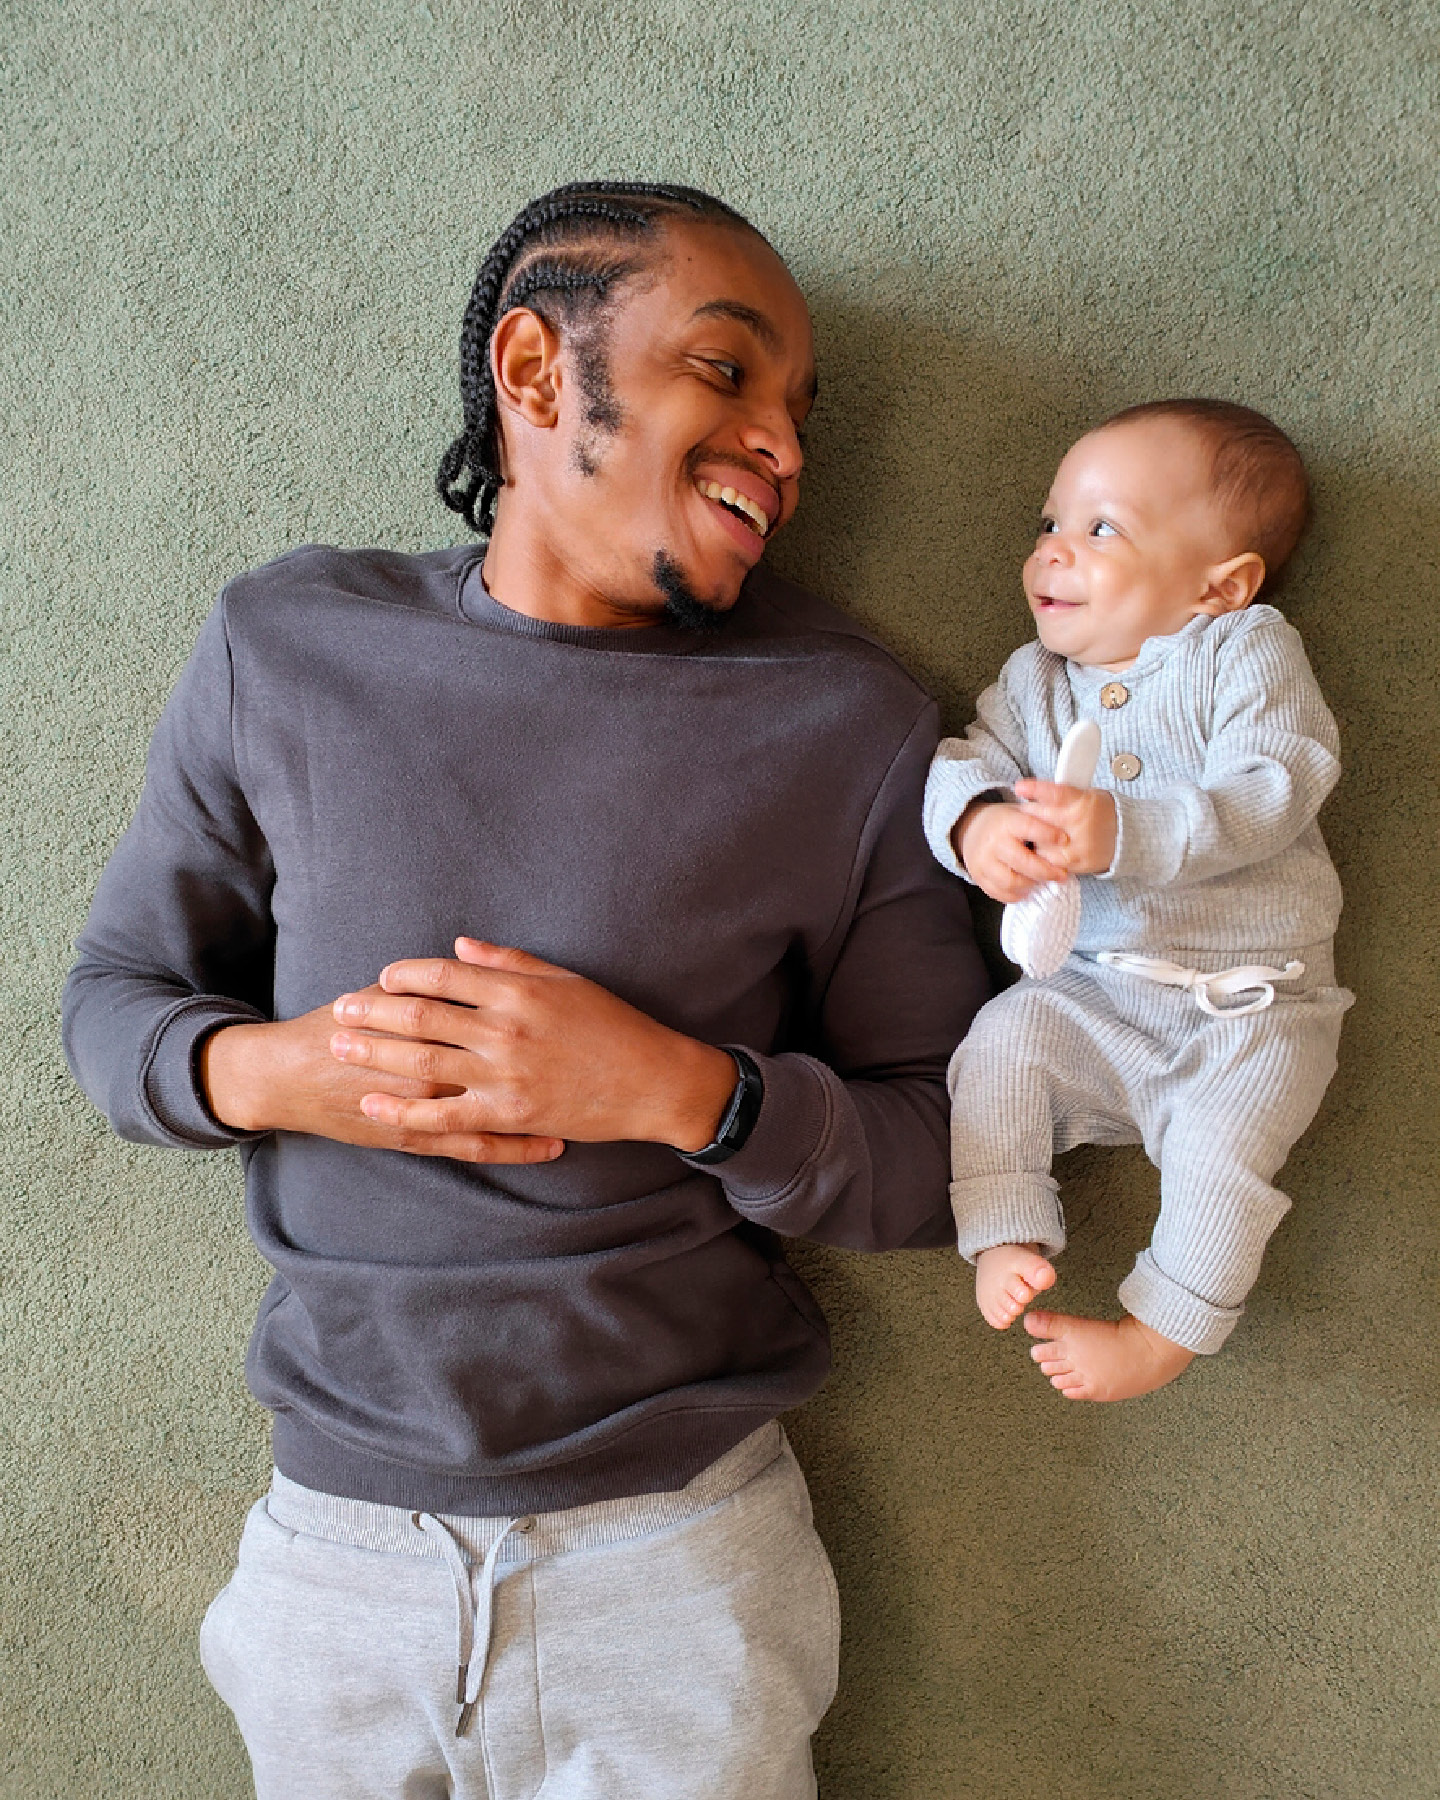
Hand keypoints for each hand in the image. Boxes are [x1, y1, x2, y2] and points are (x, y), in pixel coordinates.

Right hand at [199, 990, 563, 1164]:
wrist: (288, 1074)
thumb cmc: (340, 1024)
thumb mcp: (385, 990)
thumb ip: (432, 980)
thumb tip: (472, 957)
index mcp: (427, 1023)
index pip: (495, 1017)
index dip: (544, 1021)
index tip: (586, 1021)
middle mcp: (431, 1067)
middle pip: (505, 1065)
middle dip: (555, 1066)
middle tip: (604, 1063)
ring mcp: (424, 1109)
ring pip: (499, 1112)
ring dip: (548, 1111)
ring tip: (593, 1108)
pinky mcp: (415, 1140)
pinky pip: (474, 1148)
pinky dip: (516, 1149)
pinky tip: (551, 1146)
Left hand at [326, 938, 738, 1158]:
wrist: (652, 1082)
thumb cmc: (614, 1026)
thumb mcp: (567, 981)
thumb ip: (510, 962)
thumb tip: (459, 947)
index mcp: (519, 991)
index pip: (445, 975)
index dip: (406, 974)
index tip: (383, 977)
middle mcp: (505, 1030)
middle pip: (422, 1015)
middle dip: (374, 1010)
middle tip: (341, 1007)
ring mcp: (504, 1075)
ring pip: (422, 1060)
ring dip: (375, 1051)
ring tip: (341, 1044)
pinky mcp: (507, 1115)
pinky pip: (443, 1115)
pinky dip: (403, 1109)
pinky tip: (374, 1103)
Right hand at [955, 799, 1070, 902]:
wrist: (971, 829)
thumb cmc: (1005, 822)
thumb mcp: (1019, 812)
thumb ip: (1040, 820)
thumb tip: (1068, 832)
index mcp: (1006, 822)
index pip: (1029, 828)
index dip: (1049, 835)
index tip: (1065, 840)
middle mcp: (993, 842)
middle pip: (1023, 862)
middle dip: (1046, 871)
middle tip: (1062, 875)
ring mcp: (983, 861)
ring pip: (1012, 882)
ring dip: (1031, 884)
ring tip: (1042, 881)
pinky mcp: (978, 877)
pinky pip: (999, 893)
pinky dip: (1016, 895)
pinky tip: (1027, 889)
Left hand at [1012, 781, 1117, 875]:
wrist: (1124, 836)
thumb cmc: (1098, 812)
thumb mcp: (1084, 795)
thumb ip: (1059, 795)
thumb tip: (1030, 789)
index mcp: (1083, 802)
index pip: (1056, 794)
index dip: (1036, 790)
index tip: (1019, 787)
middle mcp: (1081, 824)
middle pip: (1041, 819)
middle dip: (1028, 815)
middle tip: (1025, 813)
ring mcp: (1079, 846)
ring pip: (1040, 843)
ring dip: (1034, 838)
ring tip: (1039, 832)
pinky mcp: (1077, 863)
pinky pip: (1049, 861)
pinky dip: (1043, 855)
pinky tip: (1047, 848)